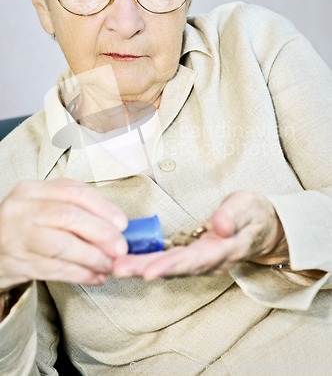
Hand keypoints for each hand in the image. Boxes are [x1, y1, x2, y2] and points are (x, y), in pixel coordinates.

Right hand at [0, 179, 127, 289]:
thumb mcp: (43, 206)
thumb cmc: (26, 225)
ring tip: (109, 265)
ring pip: (62, 246)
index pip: (74, 192)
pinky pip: (54, 269)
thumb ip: (74, 208)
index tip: (122, 223)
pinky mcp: (16, 263)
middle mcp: (22, 209)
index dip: (102, 207)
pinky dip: (79, 274)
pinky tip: (95, 277)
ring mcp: (16, 236)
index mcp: (33, 190)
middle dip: (100, 233)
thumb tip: (116, 224)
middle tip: (120, 248)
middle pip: (69, 217)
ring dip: (92, 257)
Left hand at [112, 191, 288, 279]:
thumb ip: (232, 215)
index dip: (171, 266)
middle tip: (118, 268)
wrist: (262, 228)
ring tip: (116, 265)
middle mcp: (210, 261)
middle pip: (175, 267)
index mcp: (224, 250)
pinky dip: (147, 262)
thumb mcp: (248, 207)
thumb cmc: (253, 214)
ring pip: (169, 267)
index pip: (195, 260)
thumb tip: (218, 225)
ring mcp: (201, 261)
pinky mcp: (193, 256)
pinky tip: (128, 258)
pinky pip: (168, 261)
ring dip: (141, 268)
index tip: (149, 271)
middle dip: (146, 269)